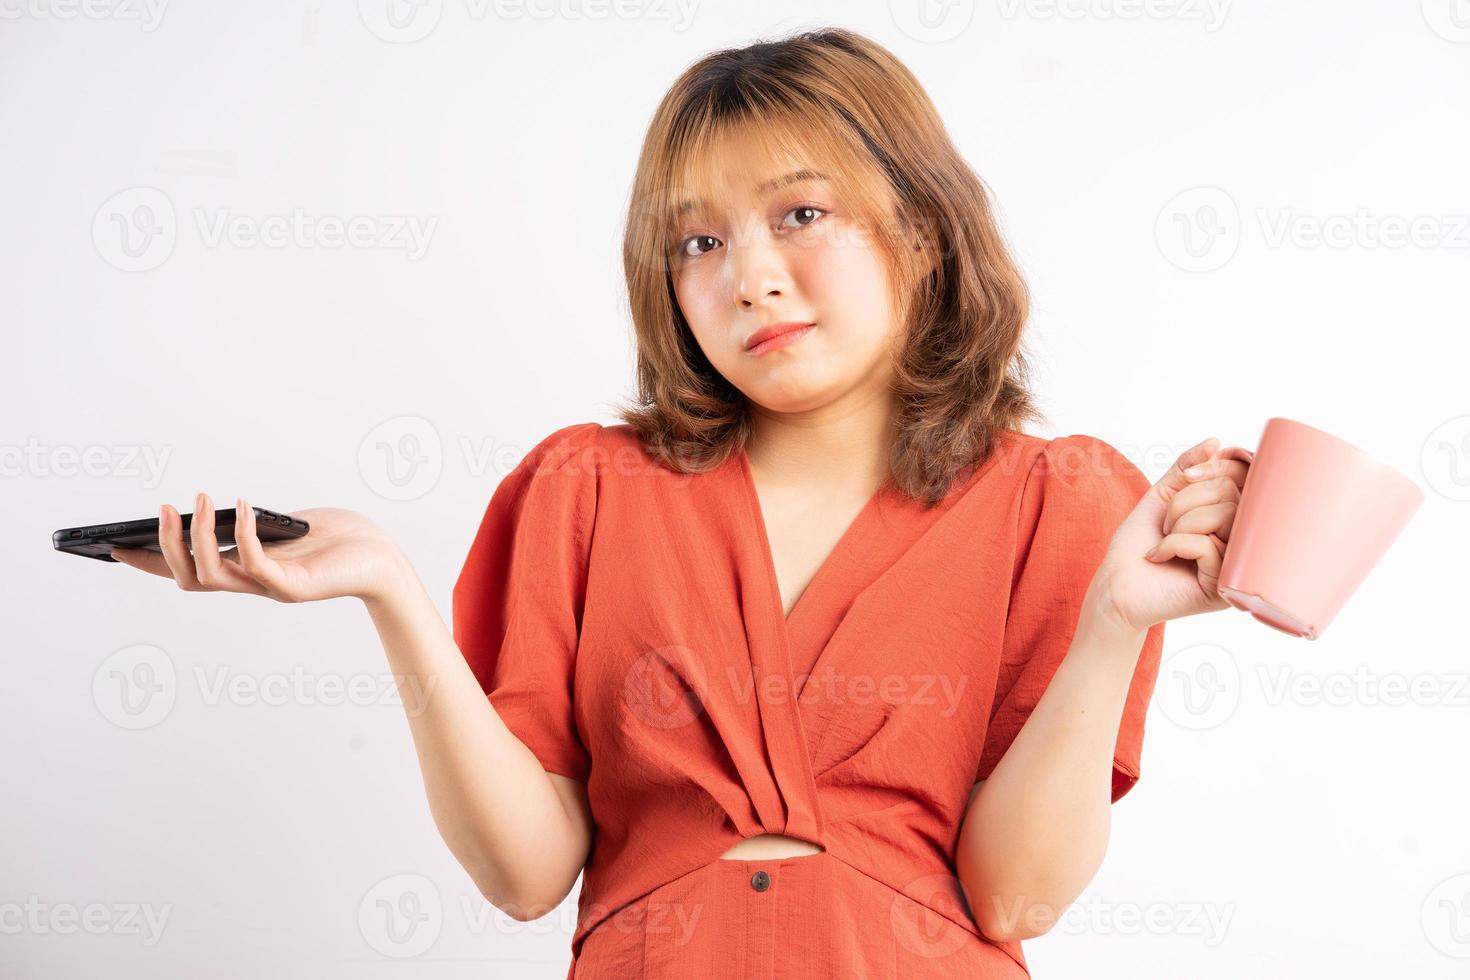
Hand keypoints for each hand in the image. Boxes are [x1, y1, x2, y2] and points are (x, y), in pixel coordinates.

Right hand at [111, 493, 410, 604]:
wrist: (384, 559)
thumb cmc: (339, 538)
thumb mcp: (286, 527)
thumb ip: (252, 523)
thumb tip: (218, 507)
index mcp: (245, 572)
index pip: (187, 573)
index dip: (150, 563)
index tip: (113, 547)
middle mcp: (253, 585)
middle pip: (189, 579)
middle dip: (168, 545)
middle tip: (163, 509)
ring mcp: (272, 588)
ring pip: (213, 575)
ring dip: (199, 537)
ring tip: (200, 499)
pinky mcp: (295, 586)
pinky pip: (256, 564)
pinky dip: (242, 534)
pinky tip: (240, 505)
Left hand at [1090, 437, 1253, 632]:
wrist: (1116, 583)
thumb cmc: (1139, 542)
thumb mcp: (1162, 496)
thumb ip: (1187, 468)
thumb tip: (1215, 442)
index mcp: (1233, 518)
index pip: (1244, 478)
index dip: (1215, 468)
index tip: (1187, 476)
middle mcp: (1242, 540)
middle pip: (1232, 493)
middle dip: (1186, 500)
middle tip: (1165, 523)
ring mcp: (1237, 565)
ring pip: (1225, 516)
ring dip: (1181, 521)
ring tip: (1163, 539)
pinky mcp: (1224, 587)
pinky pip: (1208, 545)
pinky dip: (1174, 544)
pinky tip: (1159, 556)